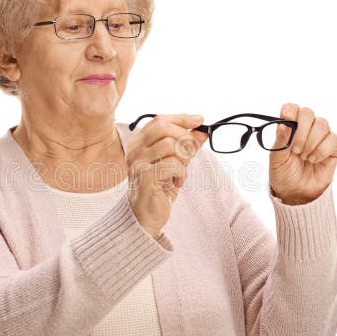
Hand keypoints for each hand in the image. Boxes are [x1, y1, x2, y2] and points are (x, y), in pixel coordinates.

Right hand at [126, 114, 208, 237]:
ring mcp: (138, 162)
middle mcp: (134, 150)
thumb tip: (202, 132)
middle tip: (191, 153)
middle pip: (163, 127)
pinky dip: (181, 173)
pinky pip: (172, 164)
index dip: (181, 118)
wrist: (144, 217)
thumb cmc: (158, 189)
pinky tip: (175, 183)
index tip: (199, 119)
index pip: (160, 120)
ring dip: (183, 158)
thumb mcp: (175, 163)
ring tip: (180, 172)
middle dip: (184, 137)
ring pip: (170, 145)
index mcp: (139, 143)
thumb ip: (186, 146)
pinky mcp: (145, 176)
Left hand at [268, 103, 336, 204]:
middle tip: (296, 149)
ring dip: (311, 142)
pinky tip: (314, 160)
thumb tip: (284, 123)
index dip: (290, 111)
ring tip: (304, 157)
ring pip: (322, 124)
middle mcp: (306, 129)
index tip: (287, 118)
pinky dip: (322, 150)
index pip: (292, 108)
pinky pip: (333, 139)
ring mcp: (320, 137)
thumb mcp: (276, 159)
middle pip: (308, 113)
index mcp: (289, 128)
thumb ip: (280, 140)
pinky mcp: (333, 148)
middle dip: (301, 131)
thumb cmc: (284, 174)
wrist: (296, 193)